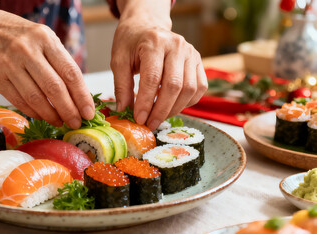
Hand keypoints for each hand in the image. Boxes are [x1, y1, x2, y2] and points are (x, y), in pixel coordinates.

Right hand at [0, 7, 94, 128]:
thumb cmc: (17, 34)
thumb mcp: (42, 37)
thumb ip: (59, 60)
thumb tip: (79, 94)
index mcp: (45, 39)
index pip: (70, 72)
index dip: (82, 96)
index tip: (89, 112)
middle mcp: (27, 50)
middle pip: (54, 88)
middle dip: (69, 110)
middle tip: (76, 123)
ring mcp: (8, 64)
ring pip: (36, 98)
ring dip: (51, 115)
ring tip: (60, 122)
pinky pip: (19, 101)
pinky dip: (33, 113)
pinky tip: (42, 116)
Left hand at [111, 0, 207, 129]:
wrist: (146, 26)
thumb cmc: (131, 42)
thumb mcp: (118, 60)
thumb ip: (121, 85)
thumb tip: (124, 111)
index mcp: (154, 42)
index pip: (153, 78)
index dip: (146, 102)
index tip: (139, 118)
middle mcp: (177, 46)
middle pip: (174, 85)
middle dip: (161, 110)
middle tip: (149, 124)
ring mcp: (191, 53)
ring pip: (189, 89)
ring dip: (174, 109)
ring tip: (157, 117)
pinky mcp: (198, 62)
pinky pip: (199, 88)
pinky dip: (186, 103)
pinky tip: (171, 107)